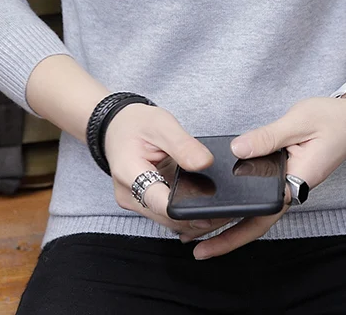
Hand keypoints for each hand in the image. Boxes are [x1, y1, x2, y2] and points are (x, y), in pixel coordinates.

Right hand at [103, 103, 233, 241]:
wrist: (117, 127)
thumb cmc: (135, 123)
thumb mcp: (161, 124)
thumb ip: (183, 145)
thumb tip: (205, 163)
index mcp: (129, 174)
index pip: (161, 203)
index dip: (188, 209)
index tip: (214, 208)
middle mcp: (129, 195)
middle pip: (167, 218)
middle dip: (197, 218)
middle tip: (229, 211)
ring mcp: (135, 202)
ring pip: (169, 221)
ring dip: (193, 219)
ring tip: (222, 210)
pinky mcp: (144, 203)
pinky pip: (167, 214)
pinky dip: (185, 213)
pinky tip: (205, 205)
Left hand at [187, 94, 345, 259]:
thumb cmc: (332, 119)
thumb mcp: (298, 122)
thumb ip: (267, 137)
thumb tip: (237, 149)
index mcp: (297, 180)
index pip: (260, 211)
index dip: (232, 224)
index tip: (205, 231)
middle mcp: (294, 188)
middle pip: (256, 220)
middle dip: (225, 234)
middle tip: (191, 242)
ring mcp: (291, 183)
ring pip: (258, 210)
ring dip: (231, 221)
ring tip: (197, 229)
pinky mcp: (288, 174)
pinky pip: (262, 194)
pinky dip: (242, 201)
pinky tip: (224, 201)